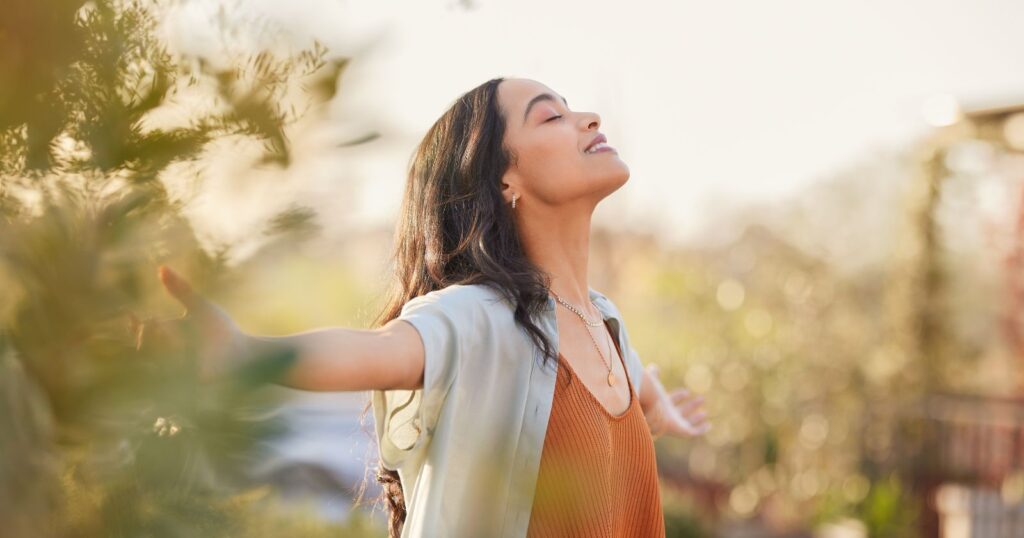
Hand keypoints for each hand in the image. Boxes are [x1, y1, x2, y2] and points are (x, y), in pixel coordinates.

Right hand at [129, 265, 247, 382]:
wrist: (244, 354)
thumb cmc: (222, 331)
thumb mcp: (200, 307)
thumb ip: (181, 290)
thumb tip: (161, 268)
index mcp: (168, 335)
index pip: (142, 331)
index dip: (134, 325)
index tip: (131, 315)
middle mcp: (166, 354)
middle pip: (143, 345)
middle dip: (148, 333)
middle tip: (159, 324)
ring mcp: (173, 371)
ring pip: (151, 361)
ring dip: (162, 346)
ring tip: (175, 338)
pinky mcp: (182, 385)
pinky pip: (165, 377)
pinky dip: (171, 363)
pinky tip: (181, 352)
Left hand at [643, 363, 710, 438]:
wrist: (650, 412)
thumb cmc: (650, 397)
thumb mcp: (653, 383)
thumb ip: (653, 376)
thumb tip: (653, 366)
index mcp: (661, 405)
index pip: (671, 401)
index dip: (679, 396)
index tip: (686, 392)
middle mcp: (669, 415)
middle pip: (681, 411)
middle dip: (691, 406)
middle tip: (702, 399)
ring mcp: (676, 424)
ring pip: (687, 422)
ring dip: (696, 418)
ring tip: (705, 413)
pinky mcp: (682, 431)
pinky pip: (694, 432)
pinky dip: (701, 429)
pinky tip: (708, 425)